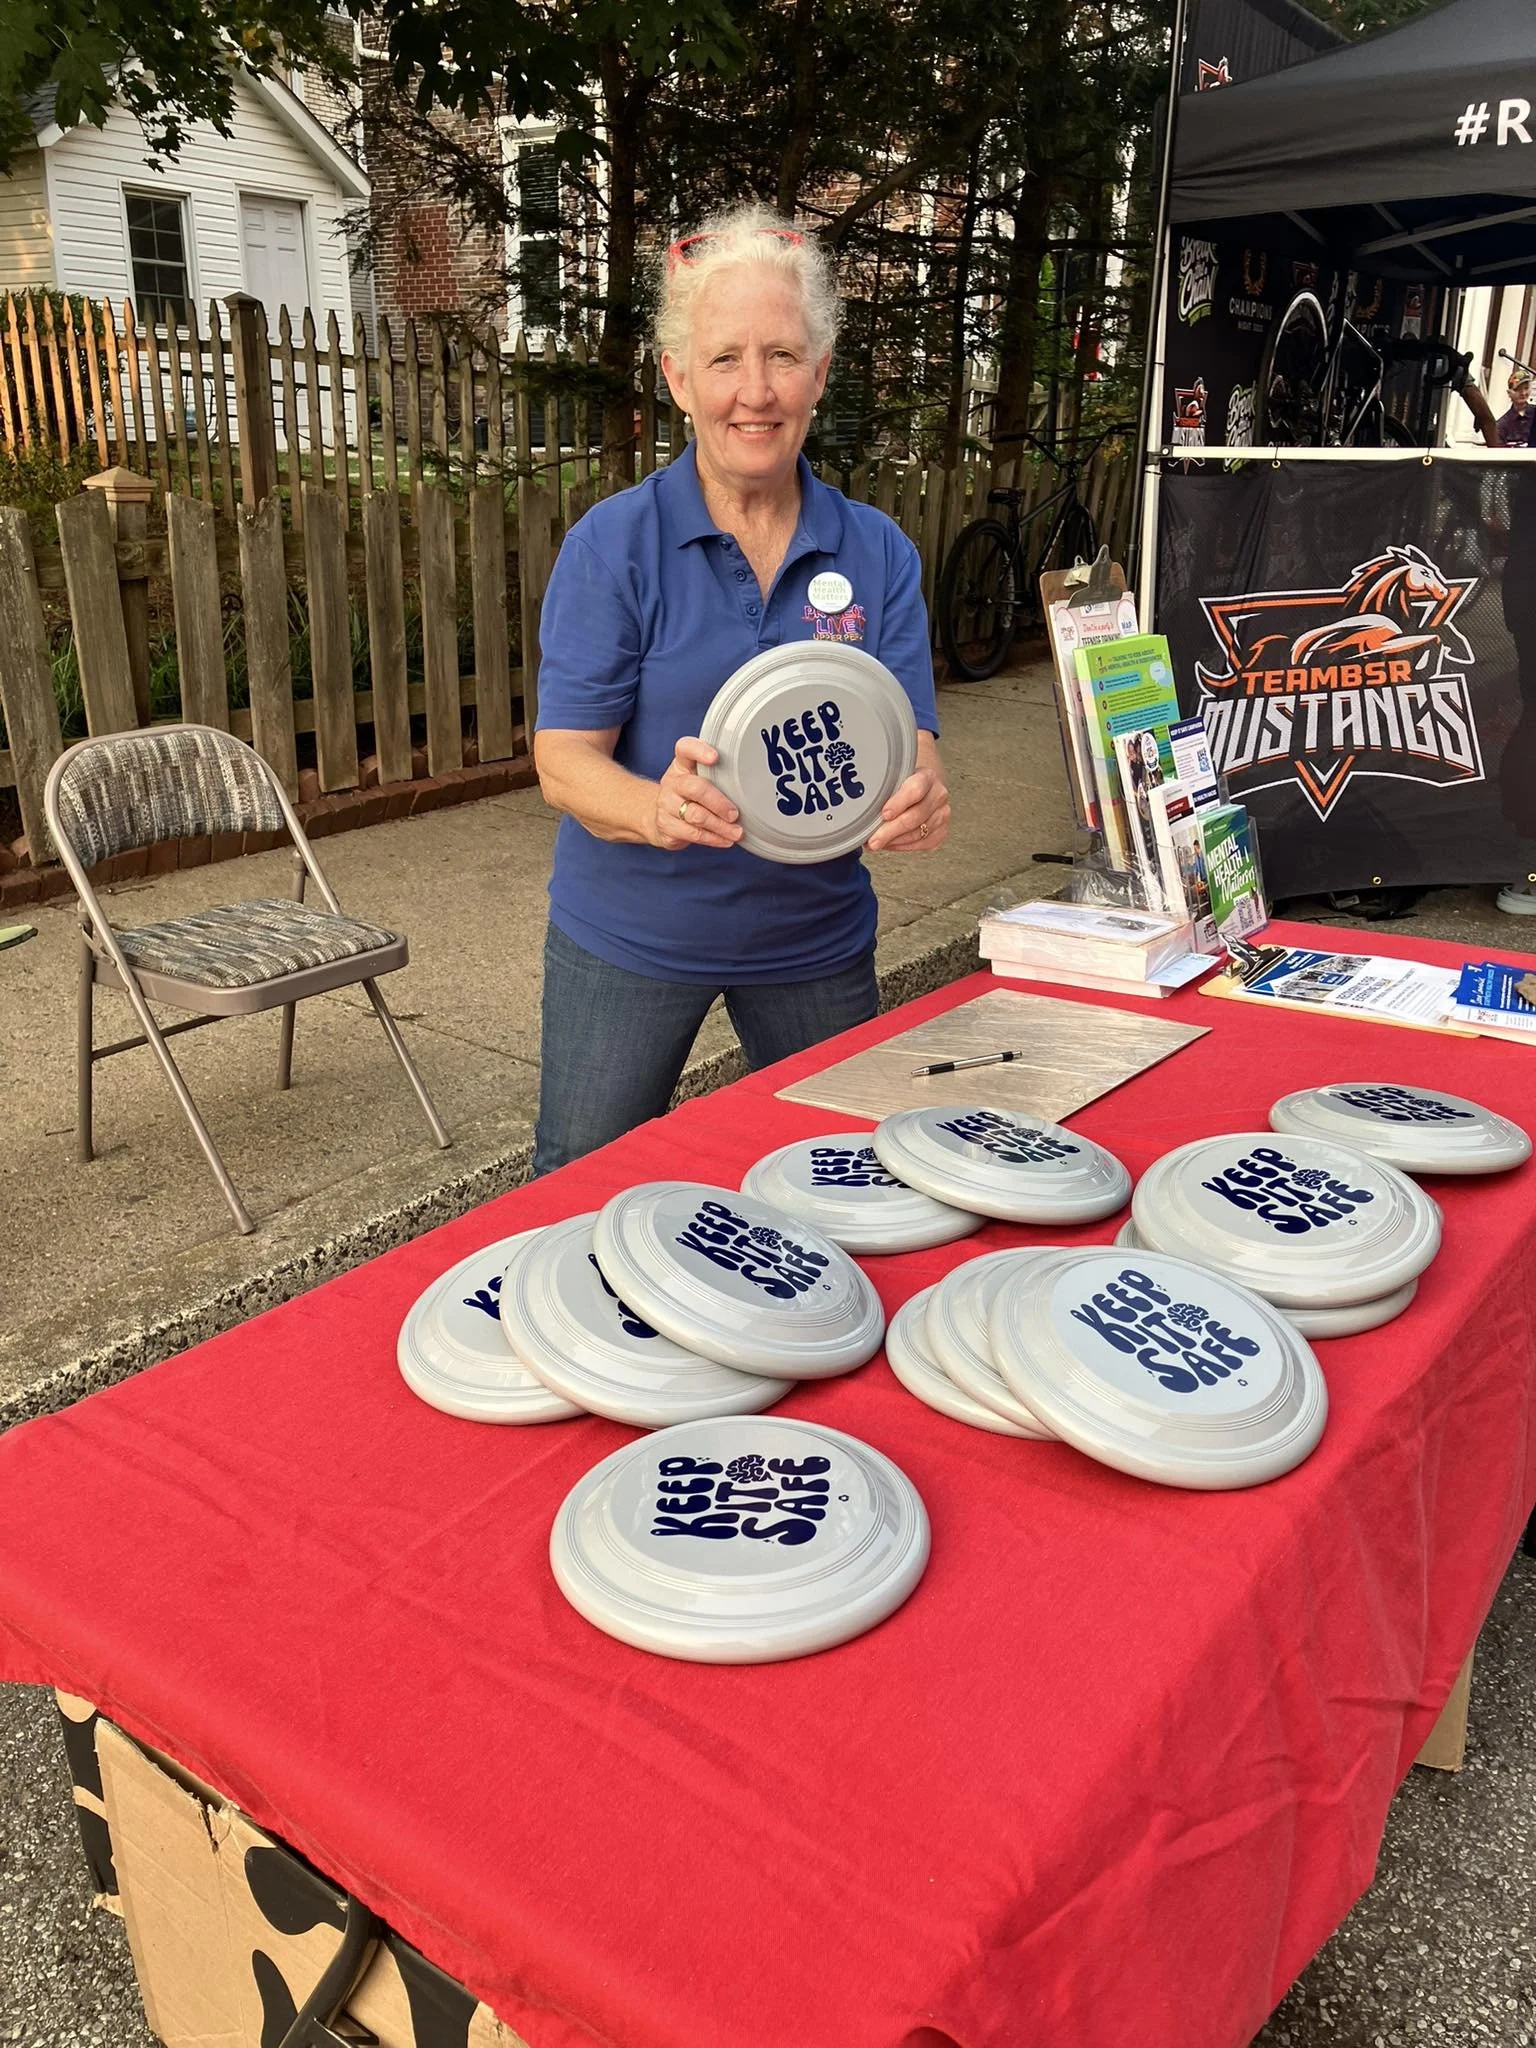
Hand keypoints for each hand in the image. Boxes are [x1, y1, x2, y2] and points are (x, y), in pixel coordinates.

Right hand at [652, 736, 742, 851]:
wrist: (656, 815)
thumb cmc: (687, 794)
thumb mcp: (697, 778)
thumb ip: (718, 776)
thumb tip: (755, 784)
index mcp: (682, 765)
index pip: (685, 749)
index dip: (699, 751)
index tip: (715, 758)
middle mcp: (673, 782)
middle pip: (695, 788)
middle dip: (718, 803)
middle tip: (735, 814)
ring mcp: (667, 805)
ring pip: (696, 815)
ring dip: (720, 826)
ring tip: (737, 832)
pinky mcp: (667, 826)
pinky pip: (693, 834)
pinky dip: (713, 838)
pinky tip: (726, 840)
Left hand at [866, 755, 949, 852]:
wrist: (922, 790)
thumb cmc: (903, 786)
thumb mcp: (893, 780)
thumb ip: (882, 791)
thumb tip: (860, 812)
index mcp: (927, 777)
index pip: (915, 790)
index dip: (899, 803)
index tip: (883, 814)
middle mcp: (938, 795)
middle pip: (916, 816)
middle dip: (891, 831)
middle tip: (873, 840)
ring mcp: (942, 814)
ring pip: (918, 833)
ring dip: (895, 841)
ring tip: (877, 843)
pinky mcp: (942, 831)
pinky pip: (923, 844)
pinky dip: (903, 846)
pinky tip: (890, 844)